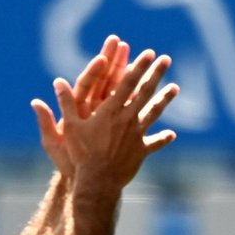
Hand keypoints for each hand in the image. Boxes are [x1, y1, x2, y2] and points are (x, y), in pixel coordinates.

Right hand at [46, 43, 177, 197]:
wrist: (97, 181)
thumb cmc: (81, 154)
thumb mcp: (69, 127)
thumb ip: (65, 103)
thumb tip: (58, 81)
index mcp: (110, 111)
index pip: (127, 83)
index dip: (138, 67)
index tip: (148, 53)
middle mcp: (127, 119)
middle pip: (145, 92)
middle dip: (156, 74)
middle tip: (166, 59)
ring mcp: (136, 134)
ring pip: (154, 112)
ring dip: (165, 99)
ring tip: (176, 87)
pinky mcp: (140, 151)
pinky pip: (153, 143)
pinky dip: (162, 139)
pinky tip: (172, 135)